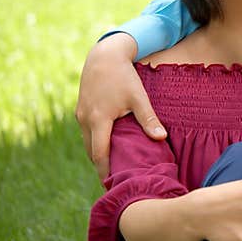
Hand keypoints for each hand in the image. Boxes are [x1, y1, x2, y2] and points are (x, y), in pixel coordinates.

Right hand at [75, 33, 165, 180]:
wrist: (103, 55)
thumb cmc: (123, 76)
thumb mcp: (138, 97)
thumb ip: (148, 119)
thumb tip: (161, 138)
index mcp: (98, 120)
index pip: (99, 154)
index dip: (105, 171)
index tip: (113, 185)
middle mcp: (84, 120)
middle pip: (91, 152)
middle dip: (101, 166)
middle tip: (115, 180)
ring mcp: (80, 114)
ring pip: (87, 142)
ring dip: (97, 154)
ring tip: (112, 167)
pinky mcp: (80, 109)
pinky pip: (86, 132)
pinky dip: (95, 141)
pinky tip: (107, 146)